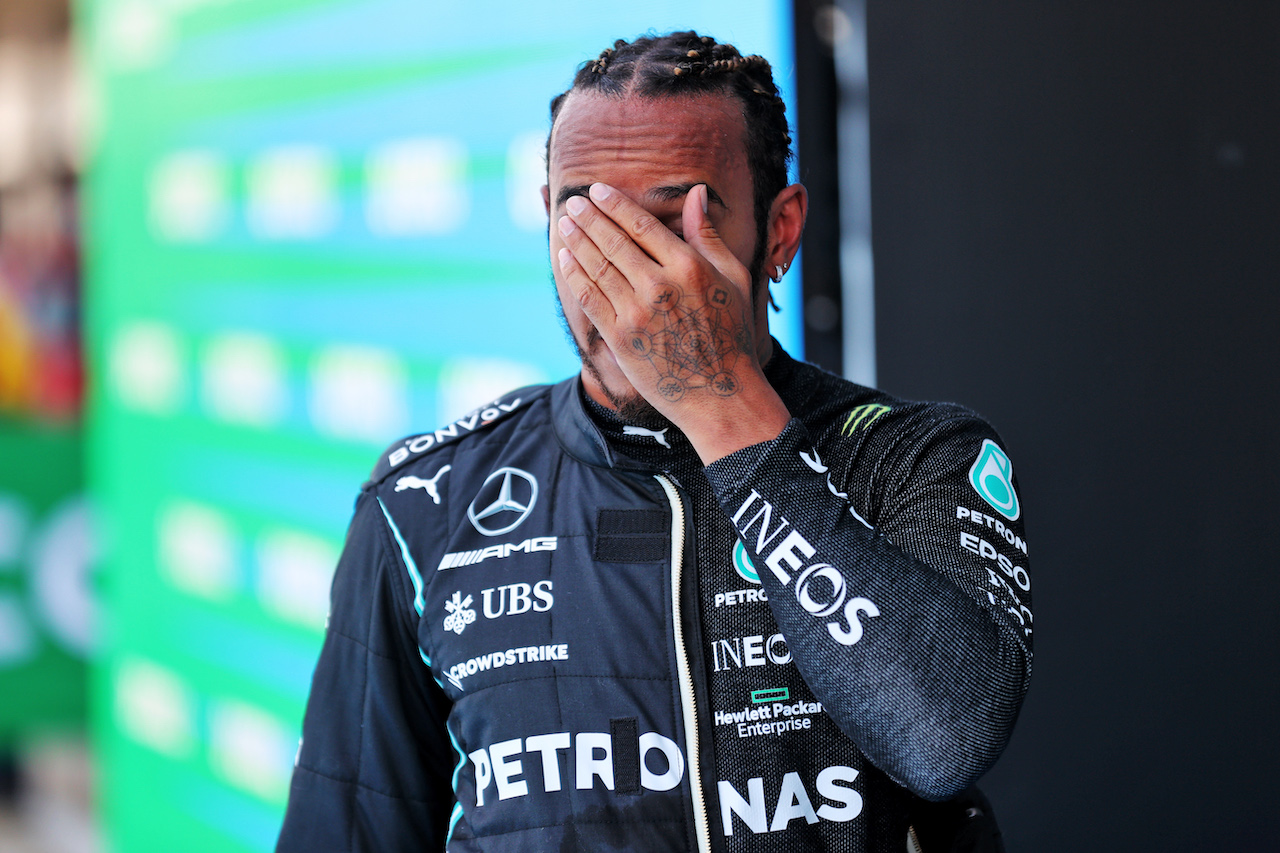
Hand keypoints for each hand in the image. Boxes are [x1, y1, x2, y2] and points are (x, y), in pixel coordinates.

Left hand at [557, 182, 789, 459]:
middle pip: (613, 242)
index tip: (597, 191)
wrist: (719, 394)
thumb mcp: (733, 278)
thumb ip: (708, 235)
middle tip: (572, 203)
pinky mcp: (621, 338)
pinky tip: (565, 259)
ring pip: (598, 267)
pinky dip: (575, 276)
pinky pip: (590, 299)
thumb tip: (695, 192)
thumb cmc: (731, 334)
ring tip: (564, 224)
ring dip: (577, 242)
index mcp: (689, 267)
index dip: (615, 205)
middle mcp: (661, 286)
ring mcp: (637, 313)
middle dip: (589, 218)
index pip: (641, 225)